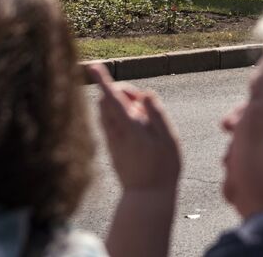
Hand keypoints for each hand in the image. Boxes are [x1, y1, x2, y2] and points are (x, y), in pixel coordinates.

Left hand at [88, 64, 181, 193]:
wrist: (147, 197)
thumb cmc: (163, 168)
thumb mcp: (169, 139)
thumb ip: (157, 113)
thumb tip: (145, 93)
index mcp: (129, 128)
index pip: (112, 99)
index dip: (103, 80)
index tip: (94, 66)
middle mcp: (115, 133)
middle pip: (106, 101)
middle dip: (121, 91)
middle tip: (143, 102)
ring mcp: (111, 141)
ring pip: (106, 112)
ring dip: (120, 104)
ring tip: (143, 118)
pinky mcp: (111, 148)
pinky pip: (109, 123)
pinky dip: (119, 116)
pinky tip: (137, 128)